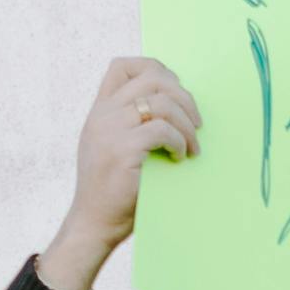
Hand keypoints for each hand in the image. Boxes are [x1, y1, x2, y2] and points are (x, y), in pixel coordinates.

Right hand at [33, 58, 201, 289]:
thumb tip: (175, 105)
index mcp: (99, 111)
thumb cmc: (112, 191)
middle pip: (151, 77)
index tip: (174, 94)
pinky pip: (162, 130)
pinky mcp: (122, 149)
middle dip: (183, 96)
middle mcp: (102, 115)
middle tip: (195, 123)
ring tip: (191, 145)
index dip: (156, 70)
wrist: (94, 223)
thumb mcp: (112, 147)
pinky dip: (179, 141)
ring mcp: (110, 130)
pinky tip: (180, 156)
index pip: (122, 66)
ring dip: (186, 123)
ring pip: (161, 102)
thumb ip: (129, 124)